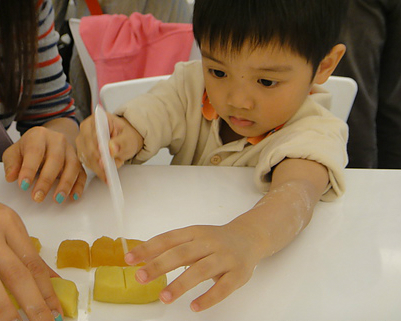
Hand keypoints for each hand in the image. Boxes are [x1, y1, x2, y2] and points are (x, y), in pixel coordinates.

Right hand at [0, 203, 62, 320]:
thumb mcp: (8, 226)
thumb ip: (27, 253)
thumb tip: (53, 281)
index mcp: (8, 223)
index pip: (33, 263)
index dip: (48, 291)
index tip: (58, 312)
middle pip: (17, 276)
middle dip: (34, 306)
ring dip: (8, 314)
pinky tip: (2, 319)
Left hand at [3, 126, 85, 203]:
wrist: (50, 139)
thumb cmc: (31, 147)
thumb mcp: (15, 151)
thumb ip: (12, 163)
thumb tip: (12, 177)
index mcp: (39, 135)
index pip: (35, 151)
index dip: (29, 169)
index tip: (23, 185)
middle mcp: (58, 140)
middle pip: (56, 159)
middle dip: (47, 180)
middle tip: (38, 196)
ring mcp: (71, 150)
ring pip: (73, 166)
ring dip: (66, 184)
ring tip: (58, 199)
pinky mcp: (80, 161)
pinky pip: (82, 173)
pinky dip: (79, 185)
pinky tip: (73, 196)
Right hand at [76, 112, 142, 181]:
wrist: (124, 140)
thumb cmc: (125, 136)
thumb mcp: (129, 138)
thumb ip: (121, 143)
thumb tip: (112, 149)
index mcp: (97, 119)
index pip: (94, 134)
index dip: (98, 148)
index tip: (104, 159)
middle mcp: (85, 128)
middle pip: (88, 147)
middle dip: (100, 160)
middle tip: (111, 168)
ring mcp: (82, 140)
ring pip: (86, 157)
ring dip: (99, 167)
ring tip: (112, 171)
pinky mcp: (82, 152)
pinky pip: (87, 163)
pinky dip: (97, 170)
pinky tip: (106, 175)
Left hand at [124, 223, 262, 311]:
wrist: (249, 237)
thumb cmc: (216, 240)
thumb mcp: (195, 237)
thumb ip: (173, 247)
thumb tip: (143, 258)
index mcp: (195, 233)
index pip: (168, 239)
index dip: (148, 248)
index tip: (129, 259)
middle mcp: (209, 243)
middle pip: (182, 253)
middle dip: (159, 265)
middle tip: (139, 277)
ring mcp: (225, 257)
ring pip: (201, 270)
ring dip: (181, 283)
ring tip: (164, 297)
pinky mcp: (238, 273)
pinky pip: (223, 287)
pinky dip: (208, 297)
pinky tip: (194, 306)